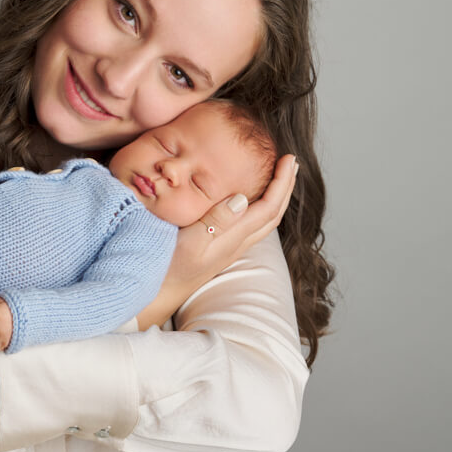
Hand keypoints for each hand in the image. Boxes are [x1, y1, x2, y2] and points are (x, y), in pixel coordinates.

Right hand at [144, 154, 297, 325]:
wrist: (159, 293)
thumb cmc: (170, 267)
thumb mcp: (190, 241)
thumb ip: (216, 221)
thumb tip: (243, 199)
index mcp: (233, 237)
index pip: (268, 206)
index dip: (281, 182)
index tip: (288, 159)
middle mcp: (237, 243)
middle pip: (273, 214)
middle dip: (285, 187)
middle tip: (291, 163)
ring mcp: (230, 247)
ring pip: (265, 221)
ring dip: (276, 197)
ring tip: (279, 178)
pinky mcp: (221, 249)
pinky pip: (251, 225)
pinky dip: (260, 206)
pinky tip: (250, 201)